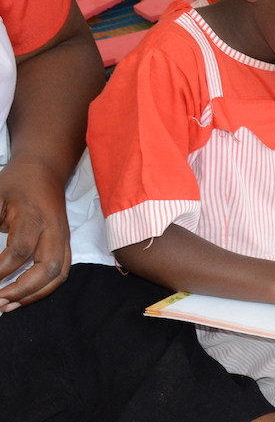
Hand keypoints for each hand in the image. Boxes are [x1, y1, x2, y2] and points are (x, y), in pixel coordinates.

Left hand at [0, 162, 70, 311]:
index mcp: (34, 215)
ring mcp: (63, 238)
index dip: (0, 270)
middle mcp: (53, 229)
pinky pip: (61, 272)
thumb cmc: (16, 183)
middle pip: (48, 267)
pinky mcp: (65, 244)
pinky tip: (23, 297)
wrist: (44, 170)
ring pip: (59, 274)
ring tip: (8, 306)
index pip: (20, 250)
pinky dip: (44, 289)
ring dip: (34, 295)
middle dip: (22, 290)